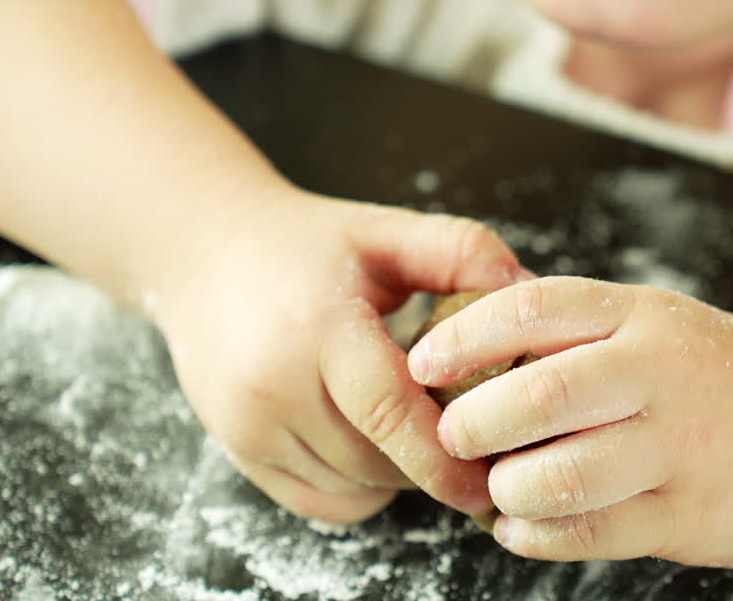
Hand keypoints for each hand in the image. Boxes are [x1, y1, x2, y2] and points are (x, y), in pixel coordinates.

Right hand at [152, 188, 532, 523]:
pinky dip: (363, 488)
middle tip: (478, 436)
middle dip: (435, 459)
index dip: (446, 455)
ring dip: (401, 472)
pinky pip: (323, 502)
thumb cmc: (306, 244)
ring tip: (422, 425)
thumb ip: (460, 249)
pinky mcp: (239, 452)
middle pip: (379, 458)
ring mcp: (248, 426)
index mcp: (317, 328)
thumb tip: (529, 285)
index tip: (493, 476)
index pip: (389, 410)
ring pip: (355, 485)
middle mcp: (272, 385)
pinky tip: (376, 443)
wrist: (203, 252)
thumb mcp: (383, 231)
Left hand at [407, 277, 732, 565]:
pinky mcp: (690, 516)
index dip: (463, 336)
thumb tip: (474, 352)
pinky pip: (590, 533)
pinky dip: (537, 535)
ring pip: (557, 475)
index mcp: (644, 317)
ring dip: (505, 489)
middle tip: (454, 435)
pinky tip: (523, 527)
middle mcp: (661, 374)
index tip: (422, 363)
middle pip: (536, 395)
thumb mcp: (663, 326)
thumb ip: (585, 334)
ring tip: (495, 489)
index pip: (533, 310)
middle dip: (473, 422)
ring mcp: (679, 448)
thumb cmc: (728, 377)